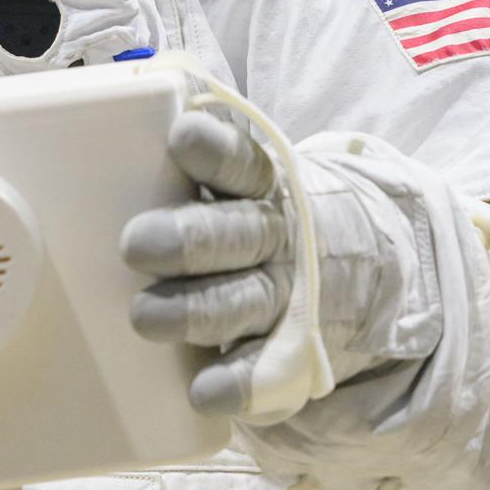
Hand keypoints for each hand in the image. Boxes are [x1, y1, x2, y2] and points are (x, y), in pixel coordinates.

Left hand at [120, 113, 441, 419]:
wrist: (358, 268)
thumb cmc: (259, 212)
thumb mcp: (244, 175)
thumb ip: (198, 153)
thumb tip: (131, 100)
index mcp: (263, 182)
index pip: (241, 160)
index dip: (213, 151)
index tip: (182, 140)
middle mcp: (277, 235)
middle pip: (237, 234)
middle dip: (189, 239)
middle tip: (135, 244)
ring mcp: (287, 294)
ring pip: (244, 300)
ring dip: (195, 310)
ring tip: (145, 316)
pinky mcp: (289, 350)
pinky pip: (265, 369)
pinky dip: (238, 382)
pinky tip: (204, 390)